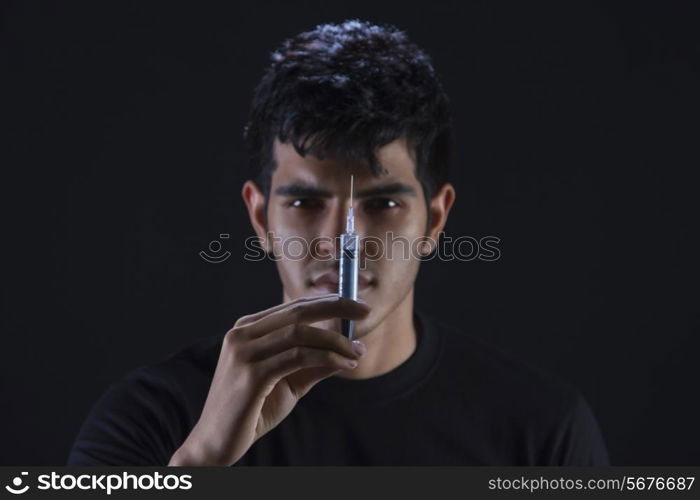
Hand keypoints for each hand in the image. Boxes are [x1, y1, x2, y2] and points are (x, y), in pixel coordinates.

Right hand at [168, 293, 369, 465]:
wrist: (217, 442)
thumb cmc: (253, 409)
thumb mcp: (290, 381)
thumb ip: (315, 363)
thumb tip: (352, 348)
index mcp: (247, 329)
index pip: (294, 306)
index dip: (328, 302)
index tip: (357, 306)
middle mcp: (242, 334)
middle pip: (298, 311)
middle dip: (337, 307)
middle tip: (365, 311)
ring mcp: (244, 352)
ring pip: (301, 334)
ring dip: (336, 342)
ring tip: (356, 353)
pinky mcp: (251, 374)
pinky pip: (298, 357)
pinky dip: (327, 358)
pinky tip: (344, 365)